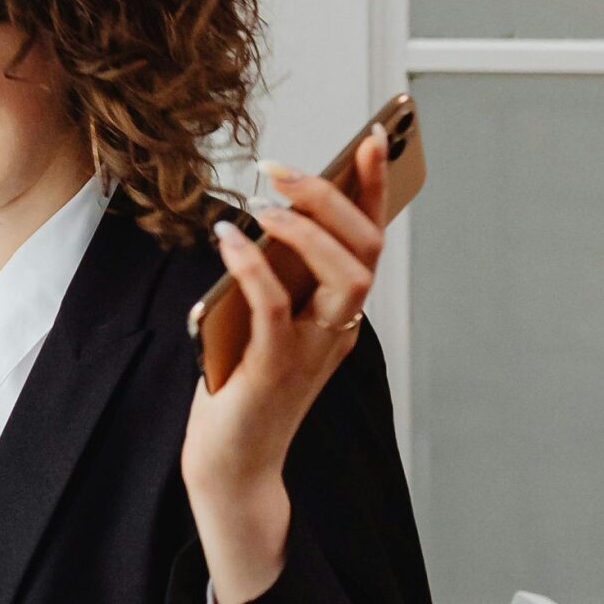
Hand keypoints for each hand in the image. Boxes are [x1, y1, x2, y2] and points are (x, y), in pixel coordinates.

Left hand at [180, 124, 394, 603]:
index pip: (368, 241)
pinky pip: (275, 308)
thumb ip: (271, 281)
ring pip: (342, 276)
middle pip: (363, 251)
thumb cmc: (242, 391)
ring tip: (264, 200)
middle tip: (286, 168)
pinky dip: (255, 268)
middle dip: (334, 198)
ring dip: (307, 230)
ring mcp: (311, 351)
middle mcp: (336, 329)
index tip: (372, 138)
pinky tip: (229, 239)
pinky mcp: (273, 371)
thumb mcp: (262, 325)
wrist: (231, 464)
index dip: (375, 189)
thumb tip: (256, 220)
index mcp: (337, 314)